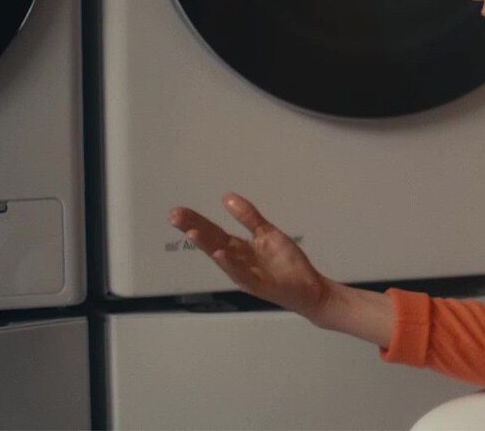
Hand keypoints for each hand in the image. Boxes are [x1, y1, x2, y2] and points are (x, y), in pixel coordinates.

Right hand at [168, 192, 333, 320]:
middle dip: (194, 228)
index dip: (196, 221)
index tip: (177, 211)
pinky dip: (231, 265)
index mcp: (239, 249)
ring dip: (207, 245)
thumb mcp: (268, 233)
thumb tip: (227, 197)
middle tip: (174, 216)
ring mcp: (246, 274)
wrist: (310, 288)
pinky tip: (220, 254)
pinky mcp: (259, 285)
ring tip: (191, 232)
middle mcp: (238, 262)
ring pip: (223, 258)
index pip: (213, 232)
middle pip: (212, 242)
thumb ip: (248, 217)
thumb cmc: (287, 263)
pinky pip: (242, 274)